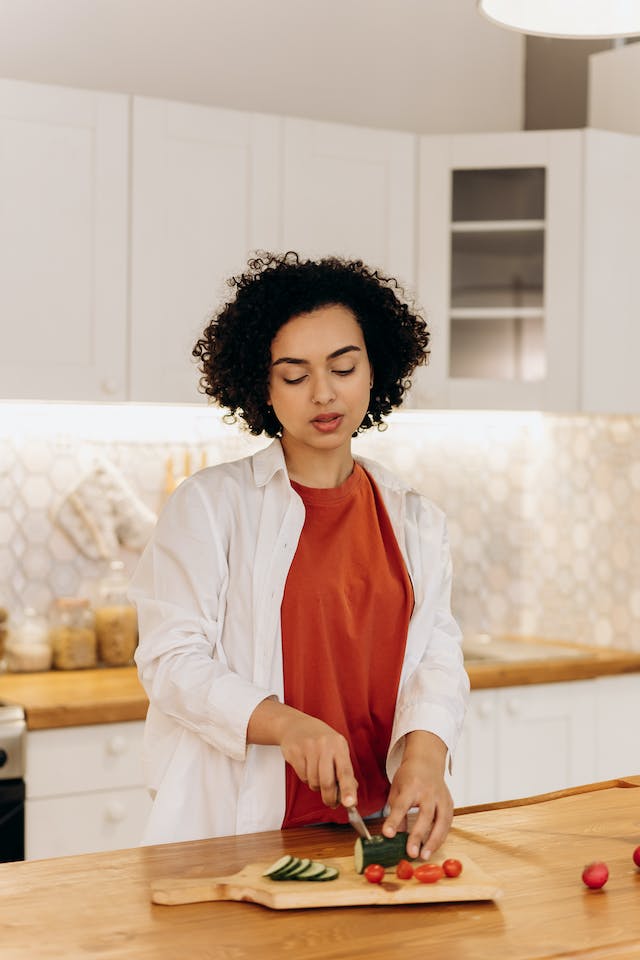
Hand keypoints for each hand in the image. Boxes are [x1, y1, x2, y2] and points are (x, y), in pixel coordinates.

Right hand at [247, 698, 357, 808]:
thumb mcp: (337, 749)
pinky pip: (302, 777)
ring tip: (316, 774)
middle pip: (327, 782)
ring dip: (316, 785)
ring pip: (314, 782)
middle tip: (331, 802)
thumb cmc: (321, 741)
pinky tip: (306, 767)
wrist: (296, 725)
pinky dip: (306, 778)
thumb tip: (350, 795)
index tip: (350, 803)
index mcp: (339, 745)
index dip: (348, 789)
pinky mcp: (295, 752)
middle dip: (329, 797)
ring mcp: (309, 747)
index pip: (345, 771)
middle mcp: (325, 745)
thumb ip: (344, 770)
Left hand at [382, 731, 452, 859]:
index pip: (401, 805)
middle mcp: (428, 791)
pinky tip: (433, 846)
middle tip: (411, 853)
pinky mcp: (449, 802)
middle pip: (425, 815)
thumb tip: (394, 836)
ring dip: (434, 841)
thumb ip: (396, 812)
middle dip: (418, 836)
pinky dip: (441, 836)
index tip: (387, 834)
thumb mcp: (396, 790)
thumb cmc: (409, 776)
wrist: (426, 761)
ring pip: (441, 821)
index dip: (394, 820)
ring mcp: (441, 797)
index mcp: (411, 786)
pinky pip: (447, 822)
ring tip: (424, 855)